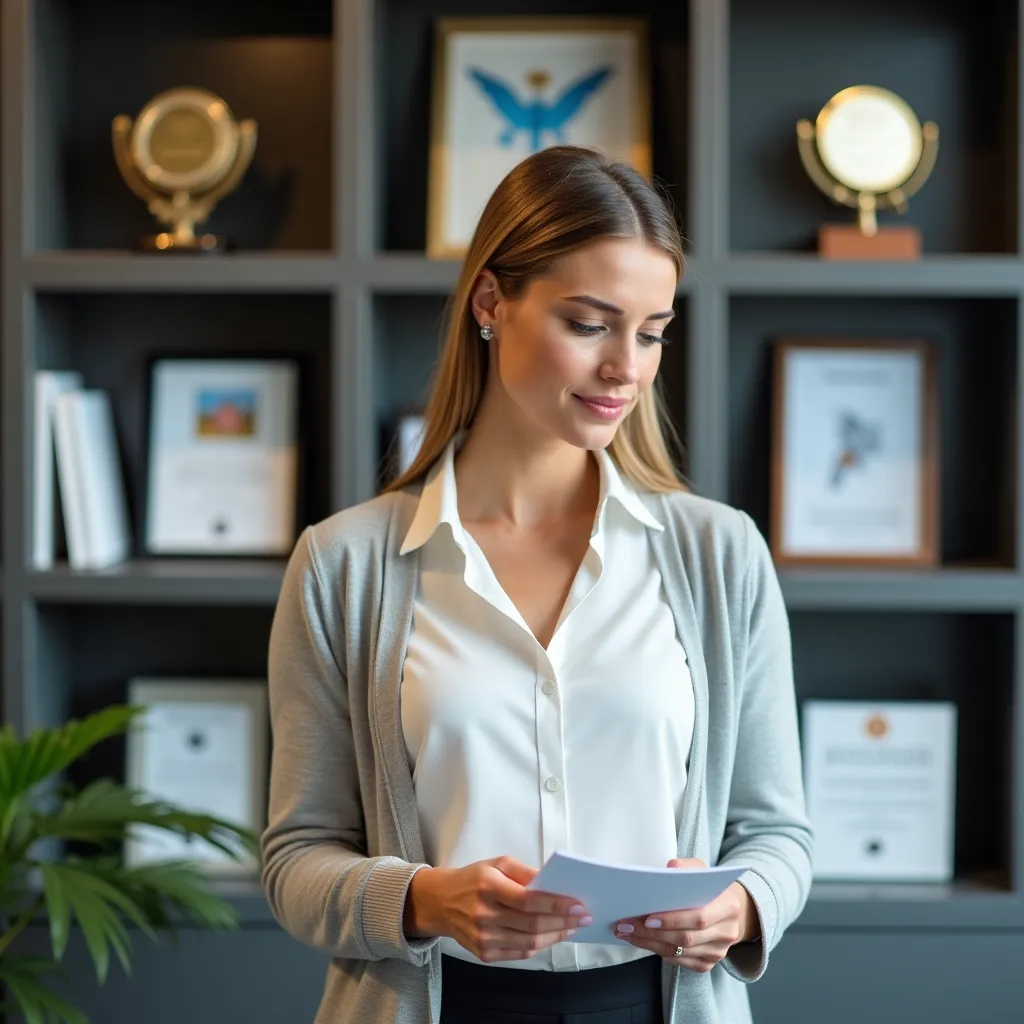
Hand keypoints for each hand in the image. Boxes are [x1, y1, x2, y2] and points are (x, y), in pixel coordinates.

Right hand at [404, 855, 590, 962]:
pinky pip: (519, 953)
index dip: (556, 904)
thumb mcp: (497, 864)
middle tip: (583, 917)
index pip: (528, 900)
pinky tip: (551, 936)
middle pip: (532, 924)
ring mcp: (483, 938)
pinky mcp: (483, 953)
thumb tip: (553, 882)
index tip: (578, 905)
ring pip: (529, 942)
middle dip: (563, 921)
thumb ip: (525, 872)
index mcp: (489, 887)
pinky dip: (539, 946)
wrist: (440, 902)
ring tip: (571, 927)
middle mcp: (485, 915)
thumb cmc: (474, 878)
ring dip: (555, 936)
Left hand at [611, 858, 758, 972]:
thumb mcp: (701, 870)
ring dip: (648, 943)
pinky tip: (640, 940)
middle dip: (652, 933)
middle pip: (686, 938)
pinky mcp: (707, 964)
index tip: (647, 917)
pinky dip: (657, 951)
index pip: (699, 917)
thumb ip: (686, 868)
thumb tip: (670, 869)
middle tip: (625, 925)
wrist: (729, 910)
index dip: (672, 920)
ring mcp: (718, 952)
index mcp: (728, 907)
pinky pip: (679, 961)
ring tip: (626, 932)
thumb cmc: (708, 887)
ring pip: (679, 952)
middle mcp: (727, 933)